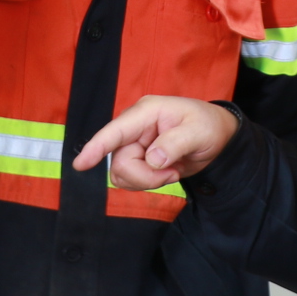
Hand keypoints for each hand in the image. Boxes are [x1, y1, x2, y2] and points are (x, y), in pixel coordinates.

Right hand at [73, 97, 238, 189]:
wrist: (216, 138)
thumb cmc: (207, 126)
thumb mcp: (198, 132)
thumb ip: (175, 144)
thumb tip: (153, 159)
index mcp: (146, 113)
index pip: (115, 131)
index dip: (96, 147)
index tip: (80, 165)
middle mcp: (134, 128)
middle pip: (119, 162)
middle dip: (145, 176)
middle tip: (171, 173)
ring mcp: (133, 144)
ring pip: (121, 174)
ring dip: (147, 181)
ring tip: (171, 171)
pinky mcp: (137, 160)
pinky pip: (129, 180)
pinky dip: (148, 183)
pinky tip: (166, 173)